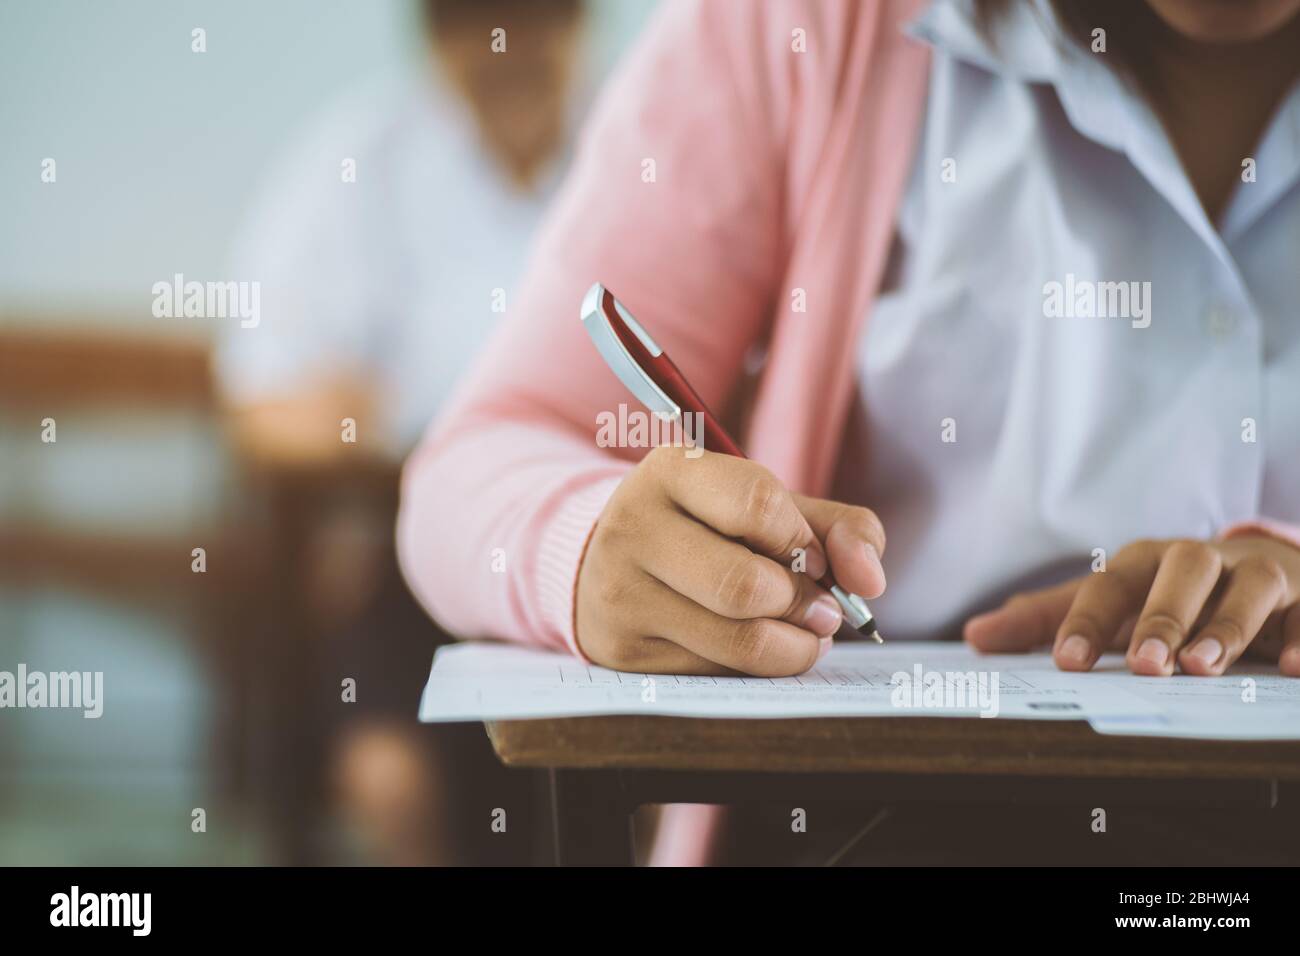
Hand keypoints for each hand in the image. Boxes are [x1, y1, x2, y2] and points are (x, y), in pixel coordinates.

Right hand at [575, 446, 886, 675]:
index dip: (804, 541)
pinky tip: (756, 647)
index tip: (814, 557)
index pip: (758, 503)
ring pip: (737, 641)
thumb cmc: (711, 530)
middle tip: (820, 609)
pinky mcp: (622, 650)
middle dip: (803, 605)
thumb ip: (839, 529)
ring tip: (802, 632)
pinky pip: (717, 674)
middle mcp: (634, 527)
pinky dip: (757, 669)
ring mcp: (621, 593)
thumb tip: (870, 581)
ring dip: (794, 646)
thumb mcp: (771, 508)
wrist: (613, 561)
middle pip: (746, 586)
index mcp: (671, 471)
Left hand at [964, 536, 1299, 676]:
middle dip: (1162, 618)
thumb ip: (1046, 619)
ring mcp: (1257, 573)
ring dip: (1227, 627)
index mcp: (1143, 561)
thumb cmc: (1169, 591)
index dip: (1086, 622)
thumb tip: (975, 635)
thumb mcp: (1110, 601)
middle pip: (1180, 573)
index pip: (1108, 585)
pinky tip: (1289, 667)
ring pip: (1248, 588)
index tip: (1068, 662)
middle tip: (1146, 666)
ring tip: (1203, 668)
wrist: (1258, 565)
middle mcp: (1199, 559)